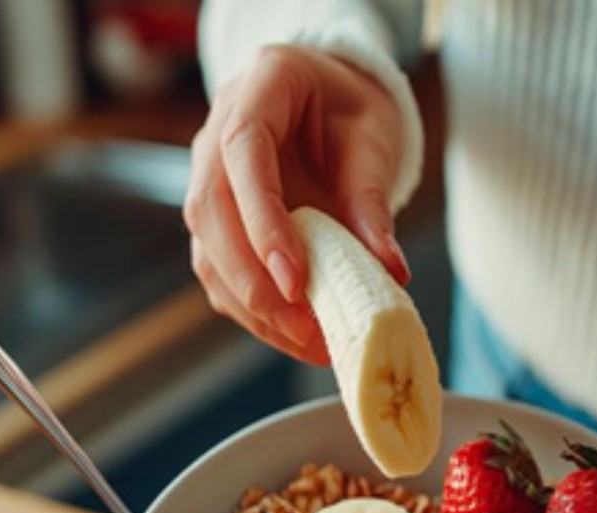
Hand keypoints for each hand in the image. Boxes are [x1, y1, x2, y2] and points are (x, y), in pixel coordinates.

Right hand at [185, 45, 409, 364]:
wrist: (330, 102)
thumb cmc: (352, 112)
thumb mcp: (374, 140)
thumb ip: (372, 200)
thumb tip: (389, 270)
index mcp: (260, 87)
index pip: (242, 153)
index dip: (262, 220)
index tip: (293, 280)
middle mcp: (216, 131)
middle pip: (210, 210)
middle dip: (251, 280)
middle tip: (302, 327)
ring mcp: (207, 177)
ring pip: (206, 250)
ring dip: (251, 305)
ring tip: (307, 342)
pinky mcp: (215, 222)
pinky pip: (219, 272)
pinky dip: (253, 311)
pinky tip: (295, 335)